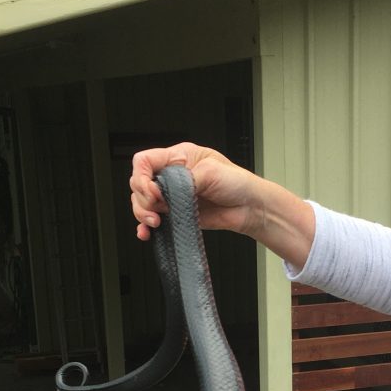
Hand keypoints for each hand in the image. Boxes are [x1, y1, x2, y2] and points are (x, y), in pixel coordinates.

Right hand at [129, 142, 314, 268]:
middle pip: (138, 184)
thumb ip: (185, 180)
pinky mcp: (176, 215)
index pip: (144, 160)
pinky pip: (153, 220)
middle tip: (158, 208)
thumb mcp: (212, 172)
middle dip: (143, 198)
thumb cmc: (238, 183)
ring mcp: (173, 196)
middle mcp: (172, 176)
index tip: (152, 191)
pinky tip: (147, 233)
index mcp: (179, 157)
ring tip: (155, 223)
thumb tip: (163, 192)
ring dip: (143, 214)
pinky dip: (146, 227)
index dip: (140, 175)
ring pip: (142, 203)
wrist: (252, 208)